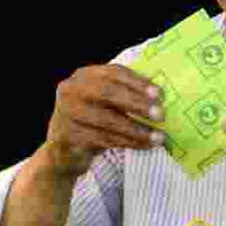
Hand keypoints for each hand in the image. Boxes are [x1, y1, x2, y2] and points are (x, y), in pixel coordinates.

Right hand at [41, 64, 165, 178]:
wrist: (63, 153)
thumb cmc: (93, 123)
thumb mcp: (105, 104)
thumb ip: (125, 95)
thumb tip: (161, 97)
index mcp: (84, 76)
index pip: (113, 73)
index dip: (137, 82)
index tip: (160, 94)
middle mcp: (71, 90)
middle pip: (108, 93)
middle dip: (137, 103)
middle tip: (161, 114)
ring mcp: (66, 113)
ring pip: (107, 119)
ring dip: (137, 129)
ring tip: (159, 137)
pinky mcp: (67, 136)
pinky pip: (103, 139)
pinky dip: (128, 142)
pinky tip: (145, 145)